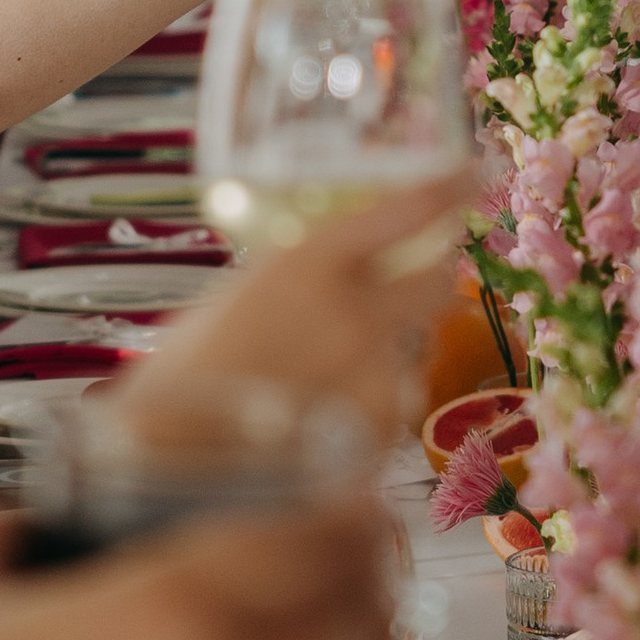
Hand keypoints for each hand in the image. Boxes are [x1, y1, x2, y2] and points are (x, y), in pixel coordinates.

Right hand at [109, 168, 479, 440]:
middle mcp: (355, 316)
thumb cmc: (184, 378)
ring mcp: (374, 378)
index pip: (405, 211)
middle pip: (435, 282)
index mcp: (308, 266)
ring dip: (380, 354)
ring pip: (408, 350)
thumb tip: (333, 276)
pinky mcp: (380, 432)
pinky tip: (317, 418)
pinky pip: (390, 403)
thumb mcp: (232, 299)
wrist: (171, 465)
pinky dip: (366, 404)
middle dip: (432, 276)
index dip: (446, 189)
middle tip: (414, 279)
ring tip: (317, 381)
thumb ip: (292, 280)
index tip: (468, 174)